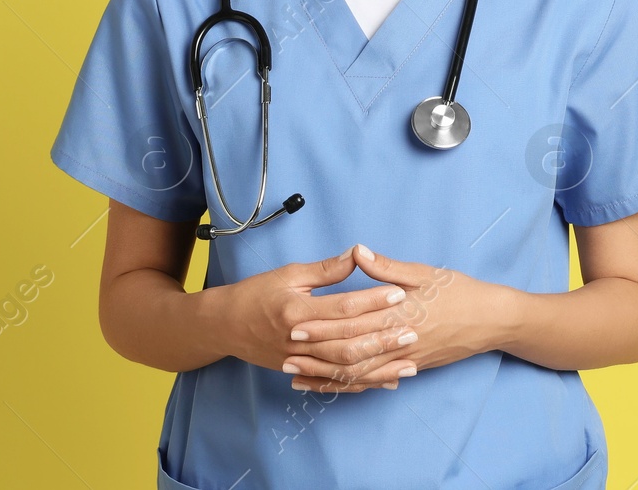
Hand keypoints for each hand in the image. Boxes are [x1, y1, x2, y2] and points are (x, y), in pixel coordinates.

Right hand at [217, 246, 420, 393]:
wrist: (224, 325)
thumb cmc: (256, 293)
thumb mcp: (289, 274)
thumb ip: (325, 269)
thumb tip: (357, 255)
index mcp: (296, 311)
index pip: (343, 308)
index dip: (373, 301)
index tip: (399, 293)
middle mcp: (298, 340)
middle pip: (348, 342)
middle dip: (382, 337)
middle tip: (413, 330)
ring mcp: (298, 360)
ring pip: (344, 368)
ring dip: (378, 366)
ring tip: (408, 361)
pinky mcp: (299, 372)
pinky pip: (335, 382)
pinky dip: (361, 383)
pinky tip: (384, 381)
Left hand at [283, 244, 501, 390]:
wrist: (491, 320)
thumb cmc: (458, 291)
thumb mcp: (424, 272)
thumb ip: (387, 267)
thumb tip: (358, 251)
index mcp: (399, 312)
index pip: (352, 322)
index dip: (322, 324)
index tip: (293, 323)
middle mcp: (399, 340)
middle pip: (350, 352)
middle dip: (316, 355)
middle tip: (285, 355)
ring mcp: (405, 359)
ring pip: (360, 373)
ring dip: (327, 376)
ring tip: (298, 378)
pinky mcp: (411, 368)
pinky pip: (376, 381)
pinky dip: (351, 385)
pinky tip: (333, 385)